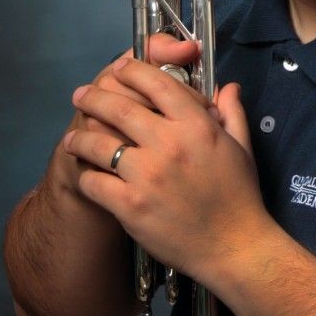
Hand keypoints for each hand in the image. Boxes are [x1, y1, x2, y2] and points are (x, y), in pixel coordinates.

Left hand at [63, 56, 264, 286]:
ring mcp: (147, 175)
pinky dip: (85, 175)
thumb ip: (232, 111)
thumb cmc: (239, 195)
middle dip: (95, 97)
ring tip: (73, 138)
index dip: (134, 71)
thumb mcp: (242, 146)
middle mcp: (170, 144)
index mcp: (197, 125)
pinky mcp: (130, 206)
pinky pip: (94, 182)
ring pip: (99, 144)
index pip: (158, 84)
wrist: (234, 246)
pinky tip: (85, 173)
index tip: (119, 68)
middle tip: (81, 94)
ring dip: (80, 137)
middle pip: (120, 108)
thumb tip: (226, 86)